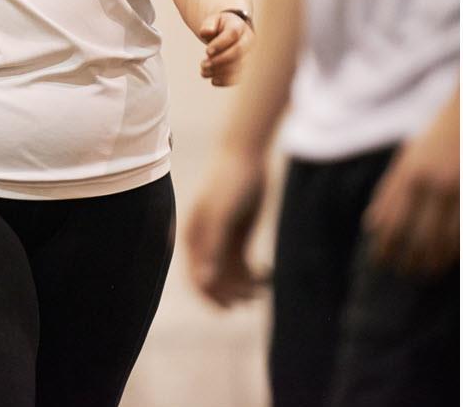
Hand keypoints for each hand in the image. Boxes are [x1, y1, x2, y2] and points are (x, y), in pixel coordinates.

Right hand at [185, 150, 268, 306]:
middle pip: (215, 280)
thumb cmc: (229, 182)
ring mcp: (221, 240)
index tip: (232, 308)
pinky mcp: (237, 237)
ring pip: (231, 276)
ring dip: (246, 287)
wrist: (243, 154)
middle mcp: (205, 242)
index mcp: (194, 238)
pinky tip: (268, 274)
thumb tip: (203, 282)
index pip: (197, 278)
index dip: (211, 297)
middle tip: (256, 295)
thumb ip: (211, 247)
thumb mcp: (220, 214)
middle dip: (232, 293)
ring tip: (265, 286)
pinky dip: (254, 275)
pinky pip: (243, 266)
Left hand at [198, 12, 253, 86]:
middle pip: (238, 52)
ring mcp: (250, 55)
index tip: (207, 51)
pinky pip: (240, 77)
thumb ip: (208, 24)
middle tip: (203, 64)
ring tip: (204, 72)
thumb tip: (206, 32)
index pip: (232, 34)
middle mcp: (248, 41)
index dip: (219, 44)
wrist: (230, 34)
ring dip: (220, 72)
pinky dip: (226, 81)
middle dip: (219, 60)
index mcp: (239, 26)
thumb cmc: (220, 27)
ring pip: (239, 66)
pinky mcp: (247, 67)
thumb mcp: (213, 21)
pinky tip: (213, 80)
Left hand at [363, 101, 458, 275]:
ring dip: (431, 258)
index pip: (388, 219)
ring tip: (426, 272)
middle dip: (405, 257)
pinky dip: (455, 247)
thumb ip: (391, 189)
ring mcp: (453, 188)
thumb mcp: (406, 158)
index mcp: (405, 174)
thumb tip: (373, 223)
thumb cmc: (434, 136)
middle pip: (411, 232)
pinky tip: (449, 259)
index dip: (383, 244)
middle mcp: (426, 183)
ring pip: (439, 235)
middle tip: (404, 273)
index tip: (380, 261)